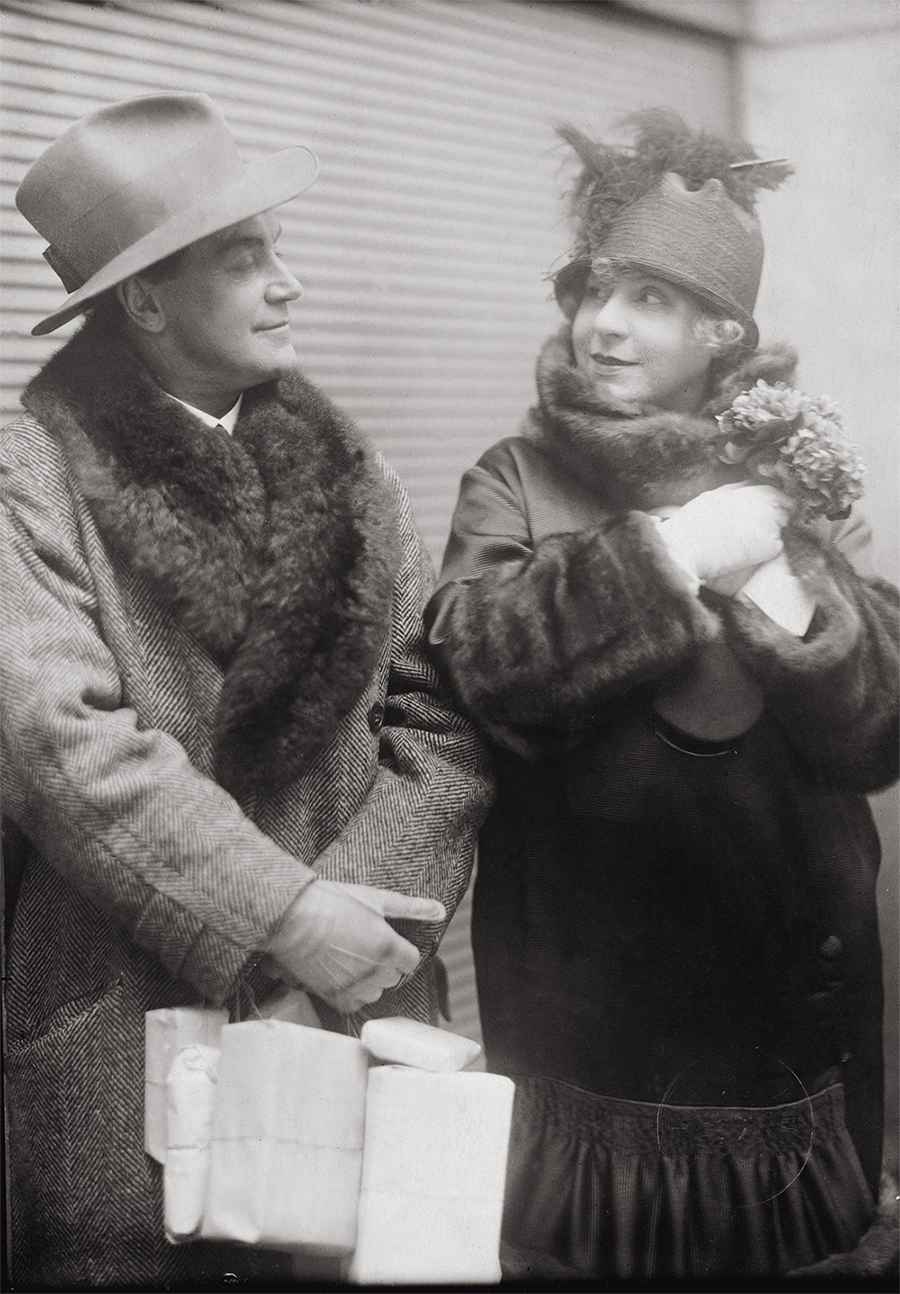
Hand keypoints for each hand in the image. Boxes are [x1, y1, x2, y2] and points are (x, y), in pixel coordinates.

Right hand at [262, 878, 445, 1013]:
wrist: (291, 917)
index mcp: (389, 947)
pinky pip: (354, 1003)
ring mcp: (354, 987)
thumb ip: (410, 908)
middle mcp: (375, 972)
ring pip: (375, 991)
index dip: (400, 950)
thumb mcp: (375, 898)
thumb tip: (440, 910)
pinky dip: (351, 992)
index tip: (386, 940)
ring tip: (350, 958)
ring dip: (368, 979)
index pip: (411, 960)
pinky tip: (340, 973)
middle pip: (393, 977)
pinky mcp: (334, 996)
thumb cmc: (332, 902)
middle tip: (364, 944)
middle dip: (385, 963)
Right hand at [659, 483, 791, 585]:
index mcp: (759, 491)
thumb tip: (752, 485)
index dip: (772, 506)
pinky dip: (764, 552)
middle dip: (773, 520)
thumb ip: (740, 489)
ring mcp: (773, 526)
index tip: (759, 516)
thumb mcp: (717, 494)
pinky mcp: (771, 547)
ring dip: (768, 535)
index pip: (782, 497)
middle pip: (785, 513)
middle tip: (749, 531)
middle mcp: (771, 505)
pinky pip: (775, 549)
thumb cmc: (697, 520)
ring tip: (742, 541)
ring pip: (780, 531)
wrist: (689, 546)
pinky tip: (743, 552)